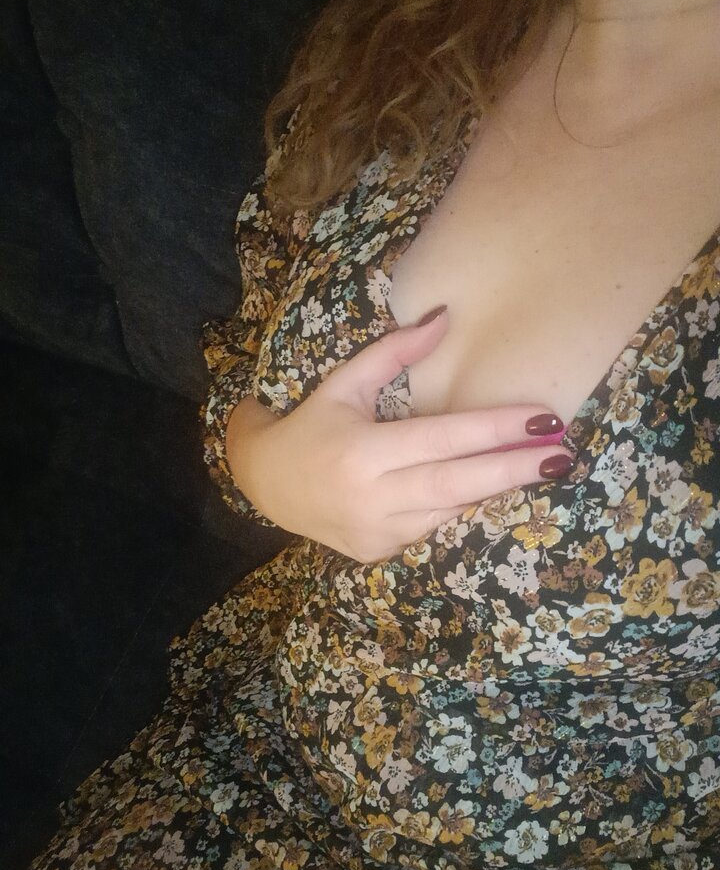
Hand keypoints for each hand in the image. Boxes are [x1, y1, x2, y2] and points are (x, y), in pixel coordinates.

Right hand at [227, 308, 572, 562]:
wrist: (265, 486)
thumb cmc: (310, 426)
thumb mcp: (344, 383)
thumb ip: (394, 352)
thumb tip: (445, 318)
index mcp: (363, 451)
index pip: (443, 438)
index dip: (495, 429)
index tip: (543, 420)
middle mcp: (373, 497)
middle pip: (459, 484)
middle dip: (515, 469)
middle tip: (562, 455)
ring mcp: (377, 532)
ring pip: (451, 509)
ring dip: (494, 487)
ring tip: (537, 466)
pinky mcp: (379, 552)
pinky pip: (432, 526)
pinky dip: (459, 503)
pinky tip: (483, 486)